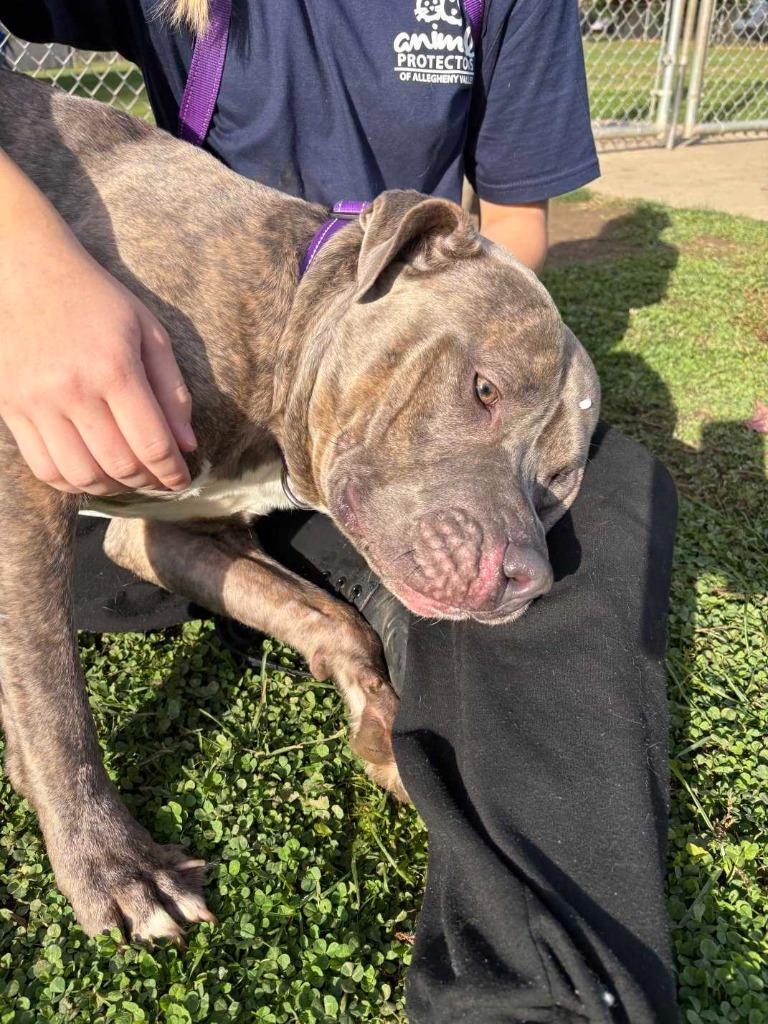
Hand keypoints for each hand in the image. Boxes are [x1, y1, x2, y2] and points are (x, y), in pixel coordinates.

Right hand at [0, 151, 195, 495]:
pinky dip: (72, 482)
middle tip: (160, 480)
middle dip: (148, 482)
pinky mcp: (10, 408)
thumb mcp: (148, 332)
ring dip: (112, 488)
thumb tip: (187, 444)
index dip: (172, 472)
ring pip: (81, 475)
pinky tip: (91, 474)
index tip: (182, 479)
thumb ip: (172, 390)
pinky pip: (43, 467)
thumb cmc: (95, 298)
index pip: (152, 444)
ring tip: (128, 480)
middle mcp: (73, 390)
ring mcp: (36, 402)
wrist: (22, 270)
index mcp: (114, 368)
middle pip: (119, 465)